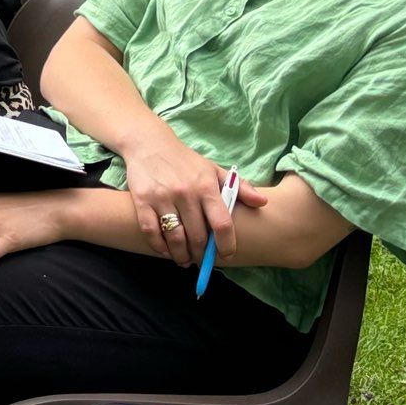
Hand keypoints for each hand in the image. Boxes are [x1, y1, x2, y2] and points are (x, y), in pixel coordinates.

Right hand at [121, 131, 254, 264]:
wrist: (149, 144)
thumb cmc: (185, 161)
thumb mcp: (214, 169)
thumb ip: (240, 187)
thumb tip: (263, 202)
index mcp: (206, 186)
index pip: (222, 223)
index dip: (226, 244)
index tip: (226, 255)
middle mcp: (185, 193)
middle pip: (198, 235)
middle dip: (201, 254)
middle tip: (201, 260)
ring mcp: (162, 197)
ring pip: (175, 237)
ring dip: (181, 255)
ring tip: (184, 260)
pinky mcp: (142, 200)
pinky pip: (151, 230)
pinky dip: (158, 246)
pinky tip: (165, 250)